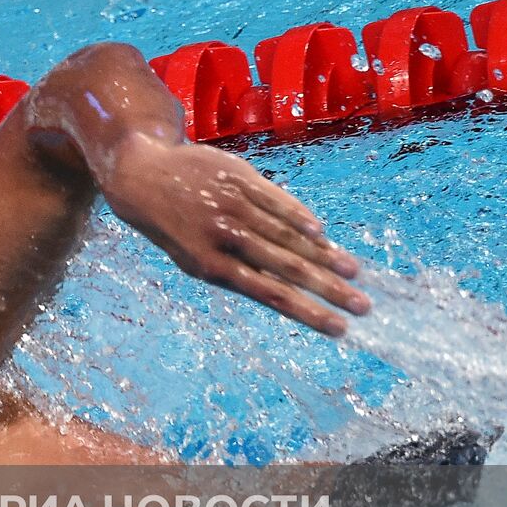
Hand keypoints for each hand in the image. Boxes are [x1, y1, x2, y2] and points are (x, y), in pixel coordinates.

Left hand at [101, 137, 369, 335]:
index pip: (271, 296)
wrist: (143, 177)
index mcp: (213, 267)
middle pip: (287, 268)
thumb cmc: (177, 227)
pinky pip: (275, 200)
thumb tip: (289, 288)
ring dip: (324, 255)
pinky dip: (298, 216)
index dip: (308, 312)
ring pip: (286, 234)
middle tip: (363, 307)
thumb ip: (238, 271)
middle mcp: (225, 237)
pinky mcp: (237, 178)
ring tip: (355, 272)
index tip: (340, 329)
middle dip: (329, 290)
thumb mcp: (195, 257)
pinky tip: (321, 232)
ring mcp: (232, 206)